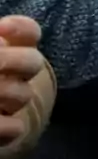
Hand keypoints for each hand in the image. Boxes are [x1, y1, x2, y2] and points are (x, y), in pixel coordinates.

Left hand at [0, 16, 45, 146]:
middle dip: (10, 60)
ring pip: (23, 95)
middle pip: (33, 62)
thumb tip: (1, 42)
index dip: (21, 28)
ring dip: (4, 91)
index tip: (2, 27)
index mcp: (5, 50)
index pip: (29, 33)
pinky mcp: (6, 131)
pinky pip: (16, 128)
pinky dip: (3, 126)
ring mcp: (11, 103)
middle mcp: (13, 74)